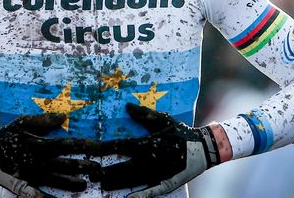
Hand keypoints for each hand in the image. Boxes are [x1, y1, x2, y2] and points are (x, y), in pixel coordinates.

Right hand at [0, 113, 99, 196]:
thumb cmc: (5, 134)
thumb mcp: (23, 122)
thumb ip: (43, 120)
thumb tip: (64, 117)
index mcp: (38, 144)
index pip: (65, 144)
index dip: (82, 145)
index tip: (97, 146)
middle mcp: (36, 160)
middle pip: (64, 164)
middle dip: (82, 166)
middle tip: (98, 169)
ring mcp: (29, 174)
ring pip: (54, 180)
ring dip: (70, 183)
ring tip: (84, 185)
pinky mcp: (21, 185)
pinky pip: (37, 195)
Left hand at [99, 104, 220, 197]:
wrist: (204, 148)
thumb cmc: (180, 132)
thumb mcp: (163, 120)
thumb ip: (144, 114)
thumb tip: (127, 106)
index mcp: (146, 144)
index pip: (119, 147)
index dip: (103, 148)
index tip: (89, 150)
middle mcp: (149, 160)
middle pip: (121, 167)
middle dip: (105, 170)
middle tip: (90, 173)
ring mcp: (156, 174)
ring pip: (131, 180)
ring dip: (116, 182)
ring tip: (101, 185)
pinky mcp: (165, 183)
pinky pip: (150, 191)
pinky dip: (140, 196)